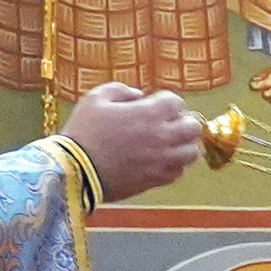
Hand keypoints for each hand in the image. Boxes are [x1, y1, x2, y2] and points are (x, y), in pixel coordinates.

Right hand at [63, 79, 204, 199]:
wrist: (76, 170)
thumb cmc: (84, 131)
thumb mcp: (96, 98)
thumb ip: (121, 90)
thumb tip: (139, 96)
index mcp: (150, 113)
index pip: (177, 102)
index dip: (165, 102)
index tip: (153, 105)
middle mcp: (163, 136)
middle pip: (193, 127)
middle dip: (182, 122)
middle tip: (166, 124)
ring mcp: (162, 160)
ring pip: (192, 152)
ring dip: (183, 145)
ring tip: (167, 144)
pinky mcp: (156, 180)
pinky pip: (178, 172)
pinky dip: (173, 165)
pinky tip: (158, 162)